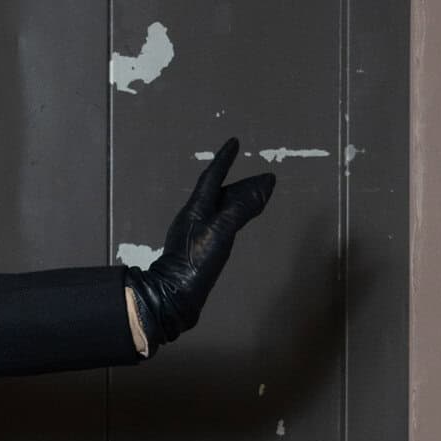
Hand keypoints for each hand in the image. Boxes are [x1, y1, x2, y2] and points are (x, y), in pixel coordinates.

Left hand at [127, 138, 276, 347]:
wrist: (174, 297)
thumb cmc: (196, 262)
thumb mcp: (222, 231)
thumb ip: (242, 207)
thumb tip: (265, 184)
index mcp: (196, 209)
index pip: (212, 176)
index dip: (224, 160)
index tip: (234, 142)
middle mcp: (194, 218)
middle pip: (219, 193)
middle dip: (240, 183)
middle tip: (262, 178)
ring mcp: (195, 235)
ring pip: (220, 209)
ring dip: (238, 200)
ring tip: (257, 197)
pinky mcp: (199, 252)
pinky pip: (220, 225)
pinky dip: (234, 218)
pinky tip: (238, 224)